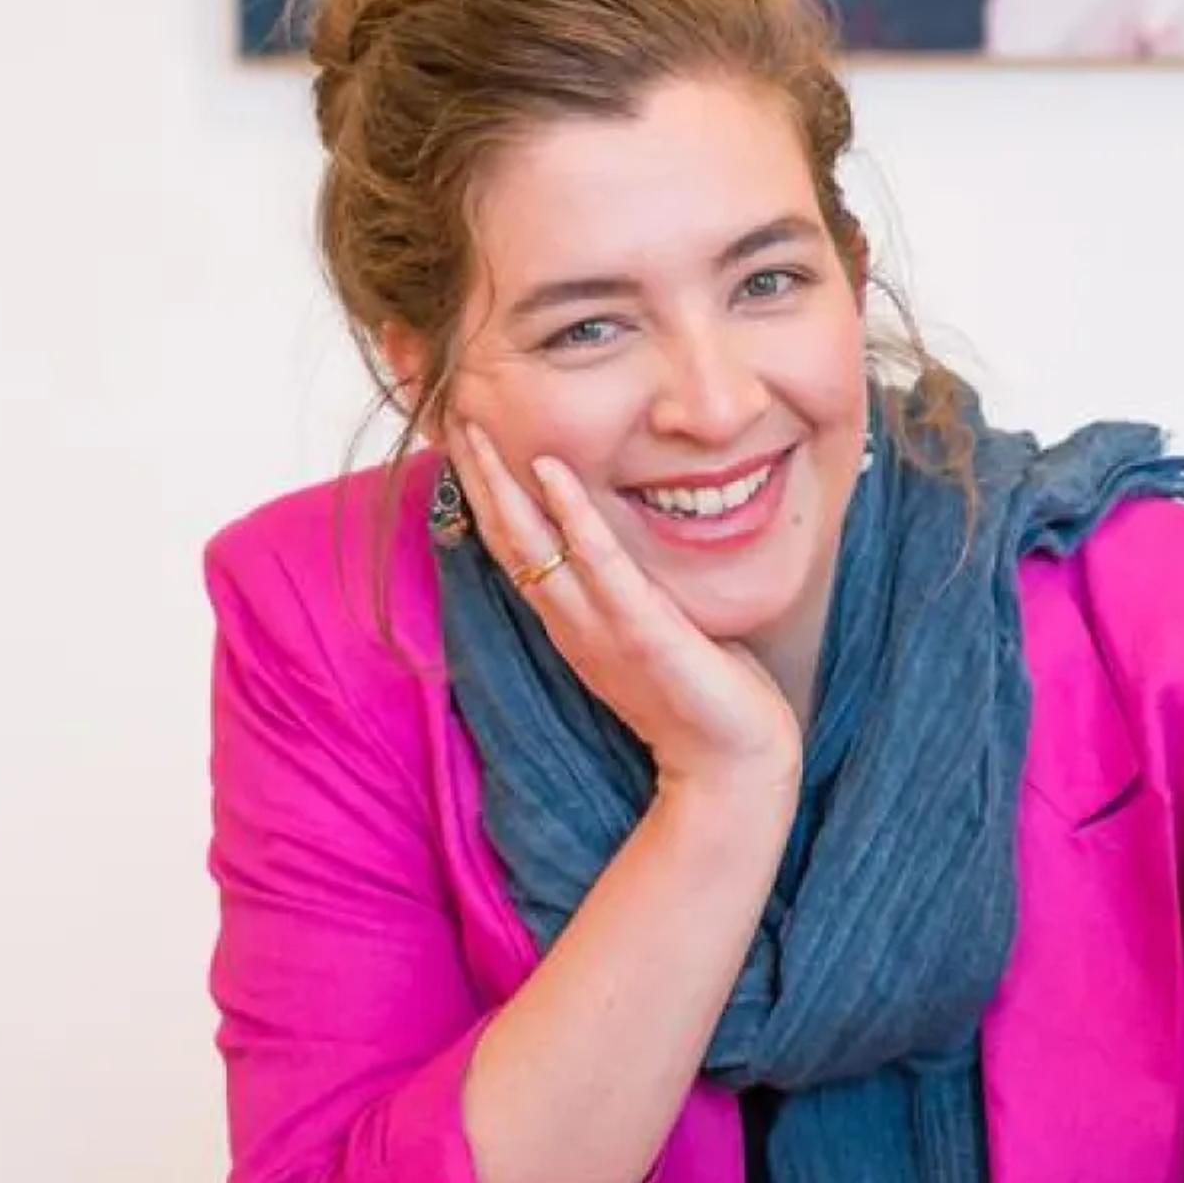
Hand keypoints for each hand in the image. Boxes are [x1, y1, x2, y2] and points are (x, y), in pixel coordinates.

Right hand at [450, 423, 800, 789]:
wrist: (731, 767)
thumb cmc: (703, 699)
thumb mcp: (654, 633)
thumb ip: (633, 593)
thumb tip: (632, 549)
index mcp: (573, 623)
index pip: (516, 549)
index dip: (488, 495)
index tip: (470, 443)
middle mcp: (573, 623)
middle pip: (507, 539)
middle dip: (479, 476)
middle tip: (452, 416)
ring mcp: (600, 627)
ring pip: (532, 544)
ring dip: (502, 483)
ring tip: (477, 430)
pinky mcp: (640, 630)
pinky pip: (598, 561)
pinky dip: (572, 512)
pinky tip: (552, 469)